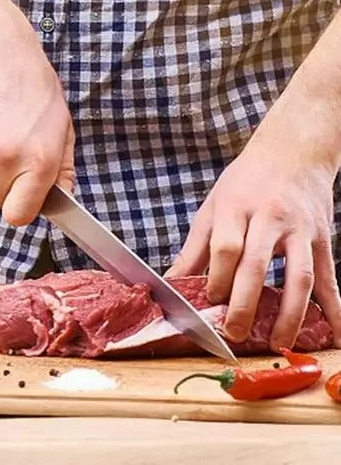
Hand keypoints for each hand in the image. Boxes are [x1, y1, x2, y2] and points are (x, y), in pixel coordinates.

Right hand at [0, 17, 75, 226]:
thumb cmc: (31, 82)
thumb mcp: (61, 123)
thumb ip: (62, 165)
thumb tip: (62, 196)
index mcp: (41, 159)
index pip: (20, 215)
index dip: (20, 207)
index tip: (20, 196)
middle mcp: (8, 160)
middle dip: (0, 186)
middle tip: (6, 156)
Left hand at [166, 99, 340, 349]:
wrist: (291, 152)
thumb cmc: (245, 182)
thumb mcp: (213, 206)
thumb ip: (195, 248)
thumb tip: (171, 282)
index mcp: (235, 207)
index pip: (225, 247)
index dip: (217, 278)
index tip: (210, 303)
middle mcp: (269, 217)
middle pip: (256, 265)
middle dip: (245, 303)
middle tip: (235, 333)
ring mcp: (300, 229)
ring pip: (299, 276)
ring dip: (290, 314)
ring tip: (279, 343)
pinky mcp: (322, 239)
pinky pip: (329, 277)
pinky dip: (334, 309)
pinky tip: (334, 334)